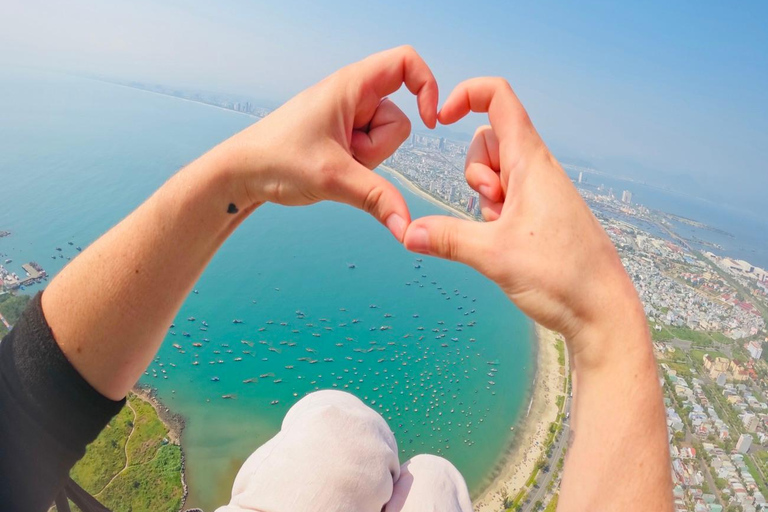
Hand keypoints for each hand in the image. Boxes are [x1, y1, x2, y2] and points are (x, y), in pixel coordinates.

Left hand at [215, 46, 437, 241]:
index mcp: (350, 84)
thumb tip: (408, 228)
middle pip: (398, 119)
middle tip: (342, 156)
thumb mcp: (334, 180)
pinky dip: (357, 166)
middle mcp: (352, 95)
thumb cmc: (278, 161)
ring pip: (384, 141)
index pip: (406, 62)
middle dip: (378, 148)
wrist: (242, 174)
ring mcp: (347, 117)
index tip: (430, 122)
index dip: (427, 86)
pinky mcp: (342, 136)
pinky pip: (369, 152)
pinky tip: (329, 169)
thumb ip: (377, 199)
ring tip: (332, 162)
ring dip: (365, 160)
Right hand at [402, 78, 643, 364]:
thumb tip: (406, 233)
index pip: (499, 99)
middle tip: (492, 207)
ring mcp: (541, 194)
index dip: (466, 95)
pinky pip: (507, 200)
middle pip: (488, 141)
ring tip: (503, 231)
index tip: (442, 118)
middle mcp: (538, 171)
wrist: (601, 312)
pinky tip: (510, 245)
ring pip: (496, 174)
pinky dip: (496, 217)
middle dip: (474, 170)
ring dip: (485, 199)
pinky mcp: (542, 216)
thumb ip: (445, 238)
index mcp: (531, 163)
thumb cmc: (561, 277)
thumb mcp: (492, 255)